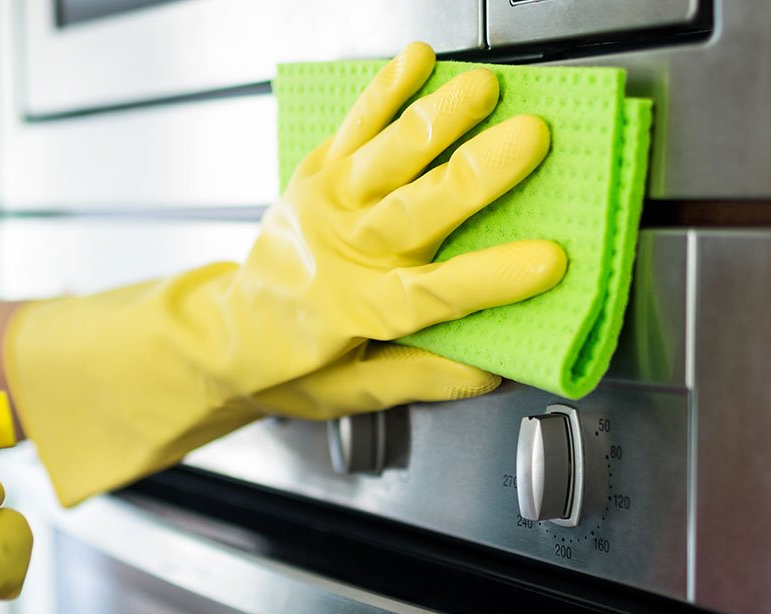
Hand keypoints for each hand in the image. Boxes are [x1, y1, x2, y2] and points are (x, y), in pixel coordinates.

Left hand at [6, 42, 565, 504]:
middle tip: (530, 138)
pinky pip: (354, 125)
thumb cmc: (291, 366)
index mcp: (359, 311)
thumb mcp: (352, 395)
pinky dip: (385, 89)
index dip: (492, 277)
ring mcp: (327, 204)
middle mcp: (343, 250)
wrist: (223, 332)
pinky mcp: (316, 174)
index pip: (435, 294)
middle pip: (416, 207)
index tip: (547, 261)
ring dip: (438, 116)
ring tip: (482, 88)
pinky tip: (417, 60)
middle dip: (478, 170)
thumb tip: (489, 373)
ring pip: (387, 155)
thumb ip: (422, 379)